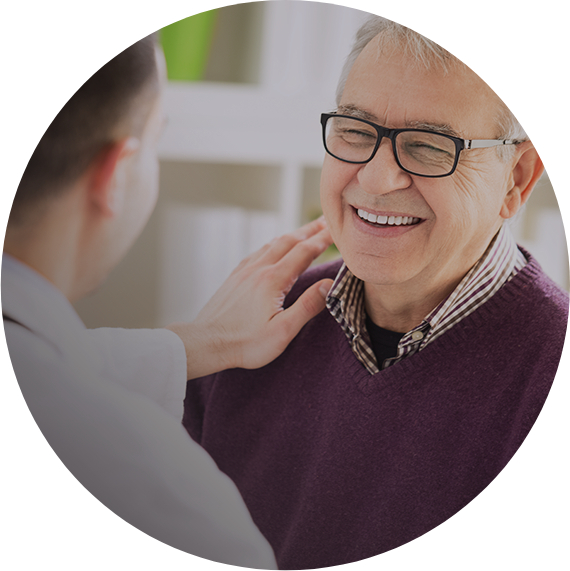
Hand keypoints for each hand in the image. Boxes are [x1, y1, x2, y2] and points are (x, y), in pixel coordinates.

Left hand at [165, 218, 333, 379]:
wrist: (206, 342)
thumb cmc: (245, 343)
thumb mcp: (282, 331)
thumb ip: (307, 306)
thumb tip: (329, 284)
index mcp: (273, 280)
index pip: (305, 252)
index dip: (323, 239)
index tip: (337, 230)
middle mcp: (258, 269)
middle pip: (289, 241)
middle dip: (310, 230)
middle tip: (326, 221)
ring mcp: (244, 271)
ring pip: (272, 244)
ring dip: (292, 235)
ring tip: (305, 231)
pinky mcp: (235, 277)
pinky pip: (258, 252)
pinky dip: (273, 244)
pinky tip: (273, 248)